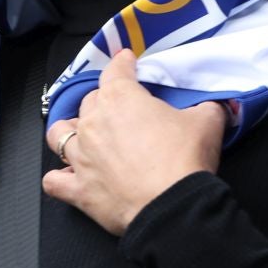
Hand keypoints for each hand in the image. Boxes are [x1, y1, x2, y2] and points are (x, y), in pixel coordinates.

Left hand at [42, 50, 228, 236]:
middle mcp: (92, 123)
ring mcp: (80, 156)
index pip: (115, 71)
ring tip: (81, 136)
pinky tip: (67, 178)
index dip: (122, 63)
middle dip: (103, 102)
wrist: (173, 206)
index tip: (125, 61)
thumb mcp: (207, 122)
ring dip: (68, 132)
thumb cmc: (185, 160)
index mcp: (120, 99)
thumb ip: (206, 108)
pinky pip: (54, 181)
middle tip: (120, 111)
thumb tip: (214, 107)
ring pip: (59, 134)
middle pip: (89, 102)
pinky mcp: (77, 189)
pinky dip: (59, 178)